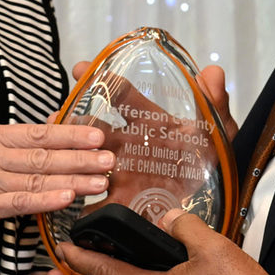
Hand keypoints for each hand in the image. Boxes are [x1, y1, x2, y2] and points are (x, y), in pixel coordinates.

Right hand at [0, 121, 114, 243]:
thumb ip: (11, 143)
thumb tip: (51, 132)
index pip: (37, 131)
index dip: (70, 133)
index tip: (97, 133)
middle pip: (42, 153)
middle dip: (80, 156)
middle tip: (109, 157)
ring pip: (36, 177)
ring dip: (72, 178)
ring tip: (100, 180)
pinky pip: (19, 202)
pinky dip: (45, 199)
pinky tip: (66, 198)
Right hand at [67, 61, 236, 216]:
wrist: (214, 203)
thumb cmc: (211, 161)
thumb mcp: (218, 130)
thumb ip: (214, 102)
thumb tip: (214, 71)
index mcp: (148, 121)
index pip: (120, 94)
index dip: (101, 81)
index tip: (81, 69)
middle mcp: (128, 144)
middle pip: (93, 129)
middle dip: (74, 122)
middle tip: (59, 117)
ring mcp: (121, 173)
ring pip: (85, 161)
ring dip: (71, 157)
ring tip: (56, 156)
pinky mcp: (120, 203)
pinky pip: (93, 205)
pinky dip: (77, 200)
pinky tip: (64, 194)